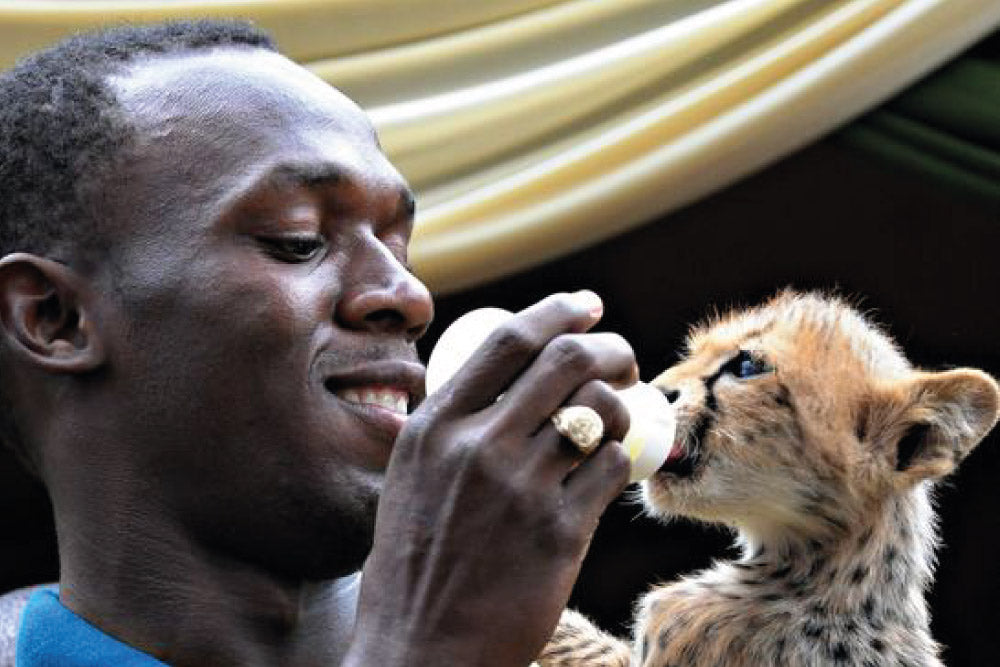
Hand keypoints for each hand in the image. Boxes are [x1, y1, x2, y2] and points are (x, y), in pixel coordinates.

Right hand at [344, 292, 636, 665]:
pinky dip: (623, 456)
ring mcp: (519, 489)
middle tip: (622, 357)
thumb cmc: (415, 563)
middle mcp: (475, 448)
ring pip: (600, 411)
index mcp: (433, 427)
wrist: (420, 648)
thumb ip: (452, 427)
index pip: (508, 340)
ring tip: (622, 417)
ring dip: (624, 403)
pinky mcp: (558, 533)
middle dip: (609, 347)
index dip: (559, 311)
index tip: (587, 305)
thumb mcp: (411, 479)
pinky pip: (611, 468)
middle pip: (566, 361)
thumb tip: (509, 380)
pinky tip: (613, 466)